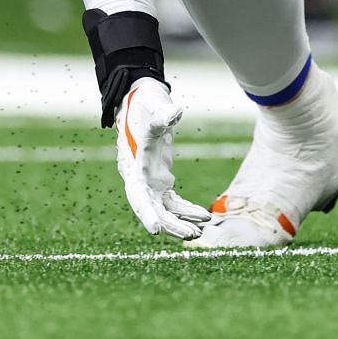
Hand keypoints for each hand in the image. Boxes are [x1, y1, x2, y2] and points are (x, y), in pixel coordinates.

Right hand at [115, 77, 210, 239]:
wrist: (141, 103)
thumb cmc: (144, 104)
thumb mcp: (152, 105)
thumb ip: (162, 113)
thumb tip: (177, 112)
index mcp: (133, 165)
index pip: (137, 194)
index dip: (145, 212)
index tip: (155, 230)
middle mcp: (139, 178)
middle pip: (152, 208)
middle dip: (170, 224)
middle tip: (192, 235)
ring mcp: (149, 181)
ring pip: (164, 210)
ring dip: (181, 222)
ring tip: (200, 232)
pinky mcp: (160, 181)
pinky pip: (173, 202)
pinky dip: (187, 210)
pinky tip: (204, 217)